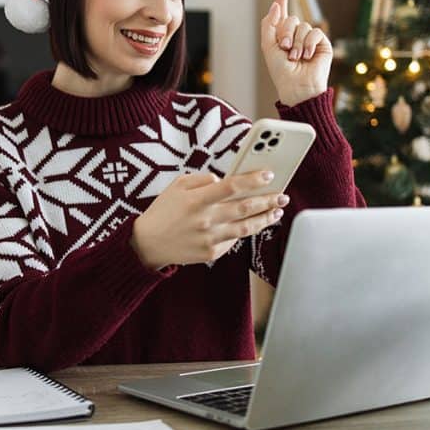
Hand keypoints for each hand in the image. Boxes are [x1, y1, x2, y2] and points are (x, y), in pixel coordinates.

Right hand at [130, 171, 289, 270]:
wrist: (148, 244)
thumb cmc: (163, 211)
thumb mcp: (177, 185)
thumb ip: (202, 179)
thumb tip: (224, 180)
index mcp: (197, 200)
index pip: (232, 186)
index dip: (253, 180)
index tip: (269, 175)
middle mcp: (206, 220)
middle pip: (245, 208)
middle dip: (268, 200)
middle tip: (282, 195)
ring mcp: (210, 239)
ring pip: (246, 228)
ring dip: (265, 218)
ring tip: (276, 211)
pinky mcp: (212, 253)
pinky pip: (235, 240)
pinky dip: (245, 231)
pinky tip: (254, 223)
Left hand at [260, 0, 331, 105]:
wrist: (297, 86)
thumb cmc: (281, 71)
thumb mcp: (268, 46)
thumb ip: (269, 24)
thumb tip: (275, 5)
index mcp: (282, 37)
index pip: (282, 16)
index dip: (281, 3)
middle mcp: (296, 36)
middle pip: (291, 19)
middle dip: (286, 32)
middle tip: (284, 47)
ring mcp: (309, 40)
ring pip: (303, 26)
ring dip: (297, 43)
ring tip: (295, 58)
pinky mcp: (322, 44)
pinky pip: (316, 32)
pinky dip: (309, 43)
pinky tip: (307, 56)